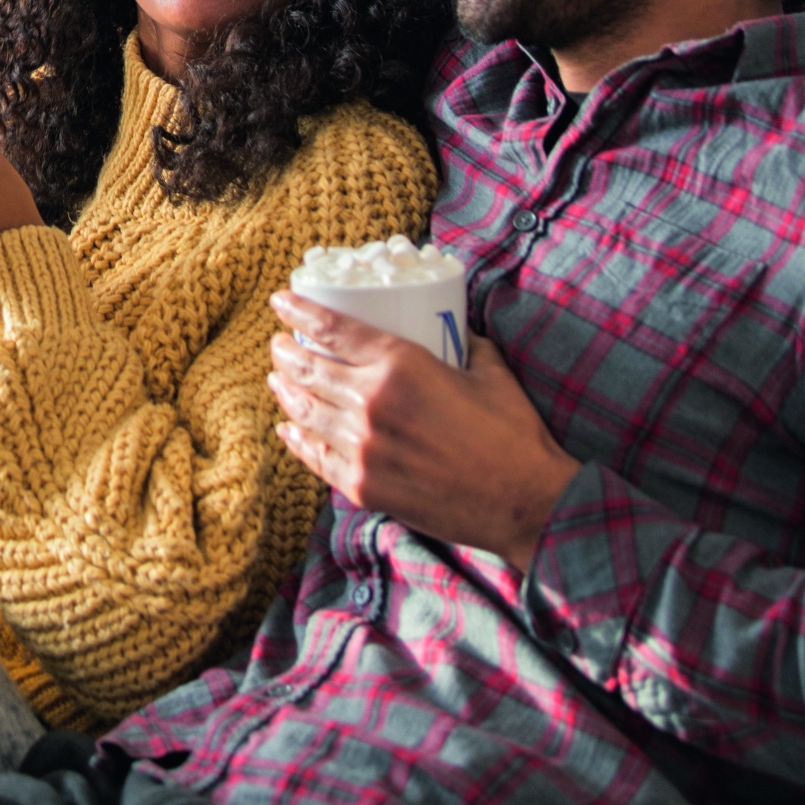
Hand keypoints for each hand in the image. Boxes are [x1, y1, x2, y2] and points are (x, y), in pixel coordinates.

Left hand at [268, 290, 580, 573]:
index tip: (281, 301)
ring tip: (278, 378)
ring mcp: (362, 448)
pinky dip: (297, 439)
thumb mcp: (490, 372)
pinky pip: (315, 457)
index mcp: (401, 366)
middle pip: (308, 368)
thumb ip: (465, 344)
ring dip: (285, 390)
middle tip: (278, 343)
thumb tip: (455, 329)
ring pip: (305, 411)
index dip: (299, 311)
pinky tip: (288, 429)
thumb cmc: (514, 435)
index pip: (332, 329)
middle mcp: (371, 403)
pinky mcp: (363, 486)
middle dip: (285, 352)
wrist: (526, 503)